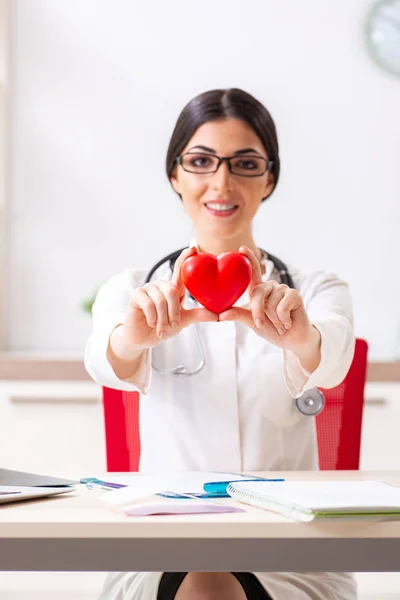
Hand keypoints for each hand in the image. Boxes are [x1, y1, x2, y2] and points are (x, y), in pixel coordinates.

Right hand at [115, 247, 218, 355]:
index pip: (180, 270)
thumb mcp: (183, 321)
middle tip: (172, 325)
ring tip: (161, 328)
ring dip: (163, 318)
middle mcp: (160, 285)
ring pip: (160, 300)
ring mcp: (147, 288)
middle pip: (172, 291)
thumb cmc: (163, 327)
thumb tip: (217, 316)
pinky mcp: (136, 295)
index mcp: (173, 288)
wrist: (144, 338)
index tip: (194, 248)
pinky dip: (153, 317)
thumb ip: (198, 315)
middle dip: (173, 312)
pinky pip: (148, 304)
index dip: (185, 258)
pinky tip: (151, 323)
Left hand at [219, 246, 320, 370]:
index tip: (242, 248)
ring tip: (280, 322)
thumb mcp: (252, 322)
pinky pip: (282, 307)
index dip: (249, 258)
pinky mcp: (295, 294)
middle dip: (258, 312)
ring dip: (274, 319)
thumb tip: (220, 315)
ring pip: (270, 303)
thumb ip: (238, 315)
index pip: (253, 272)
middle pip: (258, 293)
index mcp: (259, 290)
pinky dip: (283, 319)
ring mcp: (283, 289)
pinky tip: (288, 321)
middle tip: (263, 323)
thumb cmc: (271, 329)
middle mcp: (271, 287)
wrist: (291, 339)